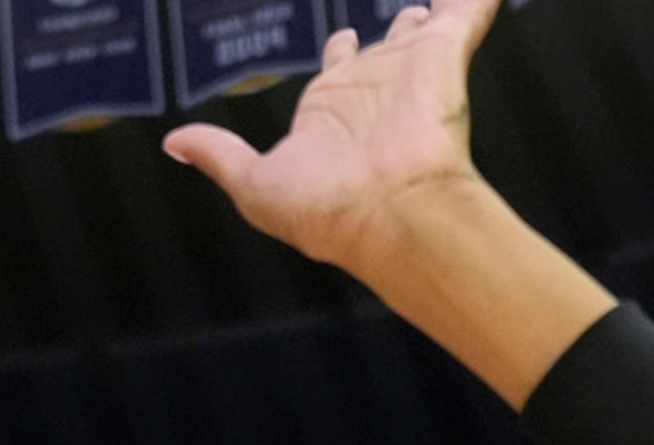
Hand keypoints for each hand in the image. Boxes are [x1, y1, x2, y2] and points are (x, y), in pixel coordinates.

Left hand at [162, 0, 498, 271]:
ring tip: (439, 3)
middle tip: (406, 15)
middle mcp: (375, 92)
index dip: (340, 54)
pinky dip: (475, 1)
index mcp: (335, 114)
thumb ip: (220, 156)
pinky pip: (467, 12)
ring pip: (427, 26)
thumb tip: (178, 145)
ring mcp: (411, 74)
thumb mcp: (255, 185)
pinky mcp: (443, 59)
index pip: (339, 72)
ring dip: (435, 12)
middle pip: (388, 48)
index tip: (343, 39)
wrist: (391, 215)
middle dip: (394, 32)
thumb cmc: (330, 212)